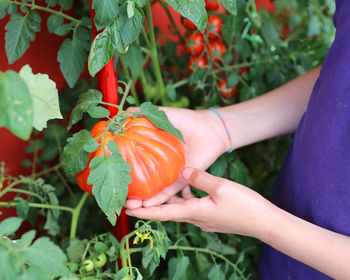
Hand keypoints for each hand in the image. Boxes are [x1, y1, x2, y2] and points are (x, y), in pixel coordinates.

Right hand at [125, 107, 228, 208]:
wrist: (209, 128)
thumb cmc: (184, 120)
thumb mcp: (159, 115)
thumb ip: (140, 114)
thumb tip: (119, 116)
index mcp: (150, 152)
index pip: (132, 164)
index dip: (120, 170)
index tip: (105, 175)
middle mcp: (157, 166)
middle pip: (140, 182)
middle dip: (128, 192)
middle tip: (117, 197)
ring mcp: (169, 175)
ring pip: (152, 192)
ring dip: (141, 201)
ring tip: (129, 206)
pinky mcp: (181, 180)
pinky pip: (168, 192)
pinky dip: (157, 200)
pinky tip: (146, 205)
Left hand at [126, 167, 273, 237]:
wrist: (264, 222)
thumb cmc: (245, 206)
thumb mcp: (222, 187)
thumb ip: (200, 177)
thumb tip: (183, 169)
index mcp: (194, 212)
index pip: (162, 213)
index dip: (143, 211)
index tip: (126, 209)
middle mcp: (195, 218)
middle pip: (166, 212)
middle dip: (148, 206)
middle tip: (132, 198)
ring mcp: (203, 218)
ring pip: (178, 209)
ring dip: (165, 202)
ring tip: (154, 190)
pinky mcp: (210, 216)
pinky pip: (189, 206)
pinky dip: (181, 198)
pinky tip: (185, 186)